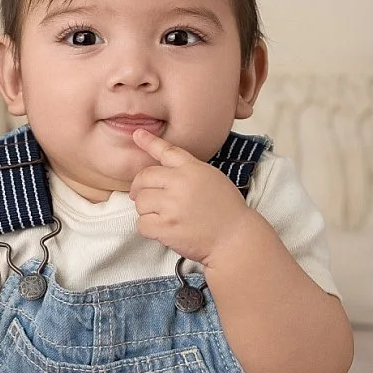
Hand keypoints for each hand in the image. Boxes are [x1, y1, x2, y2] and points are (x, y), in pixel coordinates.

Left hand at [128, 127, 260, 266]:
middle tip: (142, 197)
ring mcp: (172, 206)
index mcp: (193, 169)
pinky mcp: (166, 227)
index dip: (149, 142)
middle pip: (144, 178)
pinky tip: (163, 229)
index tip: (137, 134)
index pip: (166, 151)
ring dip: (146, 210)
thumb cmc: (227, 210)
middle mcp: (180, 183)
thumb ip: (189, 171)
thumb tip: (163, 171)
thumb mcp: (213, 178)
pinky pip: (141, 224)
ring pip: (140, 202)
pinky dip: (148, 228)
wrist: (235, 238)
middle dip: (139, 189)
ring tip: (162, 216)